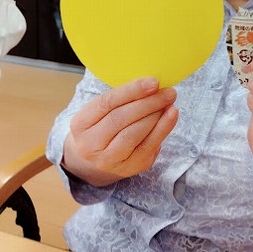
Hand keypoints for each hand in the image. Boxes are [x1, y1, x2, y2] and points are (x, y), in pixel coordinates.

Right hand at [62, 77, 177, 185]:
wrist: (96, 158)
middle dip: (148, 103)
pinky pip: (148, 147)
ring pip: (134, 134)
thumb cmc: (103, 125)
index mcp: (80, 123)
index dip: (132, 90)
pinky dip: (163, 129)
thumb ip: (122, 98)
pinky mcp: (128, 168)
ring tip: (169, 102)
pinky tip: (172, 115)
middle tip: (168, 92)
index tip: (154, 82)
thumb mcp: (101, 111)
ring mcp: (108, 160)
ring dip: (156, 115)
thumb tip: (152, 85)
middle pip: (121, 118)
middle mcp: (90, 144)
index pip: (107, 102)